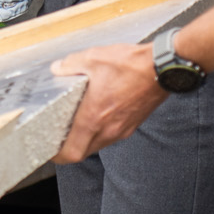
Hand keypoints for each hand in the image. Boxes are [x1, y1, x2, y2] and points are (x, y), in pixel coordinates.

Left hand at [51, 44, 165, 162]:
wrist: (162, 68)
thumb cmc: (130, 65)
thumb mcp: (93, 58)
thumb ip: (71, 64)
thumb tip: (57, 68)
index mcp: (93, 117)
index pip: (72, 152)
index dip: (58, 156)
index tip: (50, 150)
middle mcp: (108, 129)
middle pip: (83, 152)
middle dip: (70, 149)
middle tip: (60, 138)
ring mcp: (122, 129)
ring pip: (98, 145)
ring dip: (86, 140)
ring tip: (77, 126)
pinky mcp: (132, 125)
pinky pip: (111, 136)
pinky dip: (100, 132)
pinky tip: (98, 115)